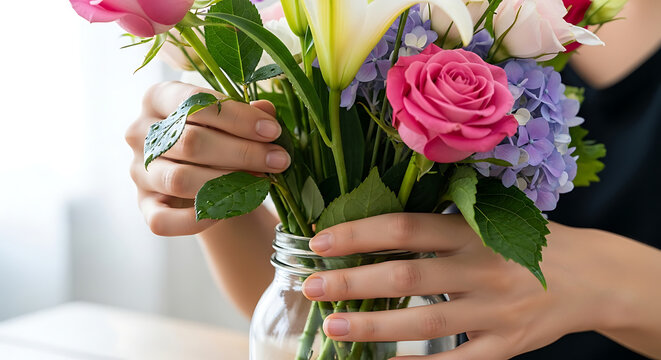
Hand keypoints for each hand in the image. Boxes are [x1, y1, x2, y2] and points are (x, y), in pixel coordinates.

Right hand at [125, 81, 288, 235]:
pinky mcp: (144, 206)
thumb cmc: (220, 137)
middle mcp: (139, 132)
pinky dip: (198, 219)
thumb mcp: (233, 120)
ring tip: (263, 182)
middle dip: (242, 152)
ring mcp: (138, 171)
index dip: (237, 117)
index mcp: (158, 98)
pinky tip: (229, 209)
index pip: (193, 102)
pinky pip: (163, 220)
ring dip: (227, 183)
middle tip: (279, 159)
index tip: (273, 131)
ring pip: (179, 179)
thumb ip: (247, 114)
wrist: (207, 176)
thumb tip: (265, 111)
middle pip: (190, 142)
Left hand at [301, 213, 617, 358]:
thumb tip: (372, 226)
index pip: (405, 228)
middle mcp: (482, 268)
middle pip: (407, 277)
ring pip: (425, 323)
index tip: (320, 242)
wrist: (588, 275)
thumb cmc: (524, 240)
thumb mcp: (488, 218)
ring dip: (374, 327)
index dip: (358, 234)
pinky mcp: (506, 347)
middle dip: (353, 282)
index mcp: (473, 230)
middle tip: (312, 287)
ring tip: (333, 326)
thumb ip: (438, 222)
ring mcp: (495, 311)